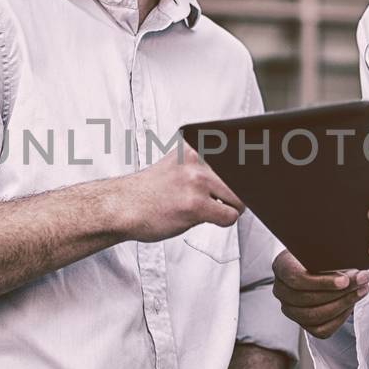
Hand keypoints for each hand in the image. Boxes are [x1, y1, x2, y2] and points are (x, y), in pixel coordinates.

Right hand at [108, 145, 243, 242]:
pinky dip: (222, 221)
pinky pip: (229, 216)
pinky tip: (203, 218)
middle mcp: (197, 160)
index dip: (242, 171)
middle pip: (242, 177)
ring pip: (239, 198)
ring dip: (230, 208)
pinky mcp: (195, 205)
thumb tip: (238, 172)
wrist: (122, 206)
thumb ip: (202, 164)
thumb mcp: (176, 164)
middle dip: (236, 193)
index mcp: (194, 147)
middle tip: (221, 200)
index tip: (246, 174)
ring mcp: (196, 182)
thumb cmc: (149, 191)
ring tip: (209, 209)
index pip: (236, 154)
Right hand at [272, 250, 368, 337]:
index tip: (344, 280)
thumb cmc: (319, 255)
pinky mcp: (302, 324)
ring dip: (342, 304)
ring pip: (314, 316)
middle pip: (307, 299)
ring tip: (360, 291)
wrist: (315, 265)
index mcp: (281, 267)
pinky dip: (339, 318)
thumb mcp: (322, 250)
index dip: (322, 282)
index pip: (297, 279)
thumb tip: (354, 269)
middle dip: (339, 293)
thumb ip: (332, 257)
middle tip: (360, 283)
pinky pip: (321, 329)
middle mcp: (281, 290)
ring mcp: (290, 309)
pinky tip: (351, 304)